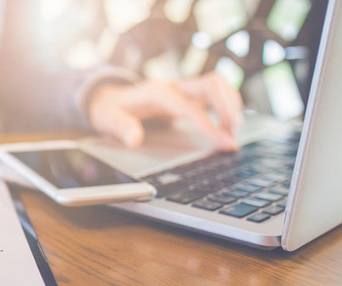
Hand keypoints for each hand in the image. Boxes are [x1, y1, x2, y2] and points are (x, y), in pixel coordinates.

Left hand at [87, 72, 243, 150]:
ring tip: (234, 133)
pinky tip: (229, 126)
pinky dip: (228, 106)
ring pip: (218, 84)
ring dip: (232, 106)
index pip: (189, 107)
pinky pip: (216, 91)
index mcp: (155, 93)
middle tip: (233, 138)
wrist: (108, 98)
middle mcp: (173, 86)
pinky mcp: (188, 93)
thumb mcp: (108, 120)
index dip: (210, 125)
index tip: (226, 144)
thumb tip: (134, 139)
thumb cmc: (110, 110)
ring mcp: (182, 87)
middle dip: (229, 110)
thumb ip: (121, 128)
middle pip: (211, 85)